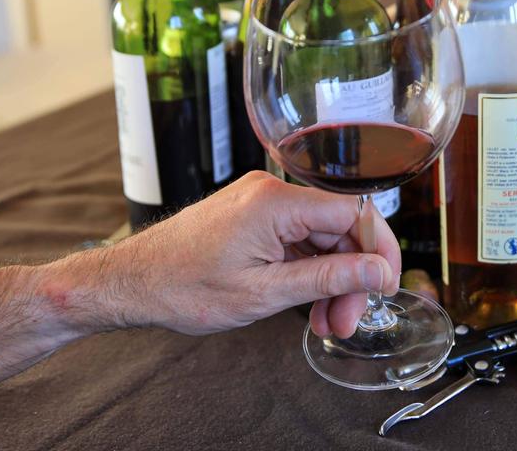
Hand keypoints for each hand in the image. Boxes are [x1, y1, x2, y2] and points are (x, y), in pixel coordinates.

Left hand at [69, 171, 400, 337]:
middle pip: (338, 230)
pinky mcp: (253, 217)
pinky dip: (306, 273)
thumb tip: (378, 271)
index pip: (353, 213)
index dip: (378, 251)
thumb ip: (327, 278)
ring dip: (330, 281)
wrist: (130, 283)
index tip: (386, 288)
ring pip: (319, 239)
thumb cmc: (181, 286)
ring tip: (325, 324)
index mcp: (276, 201)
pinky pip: (297, 240)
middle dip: (350, 277)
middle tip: (345, 322)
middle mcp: (271, 192)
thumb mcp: (264, 293)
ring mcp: (261, 203)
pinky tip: (306, 305)